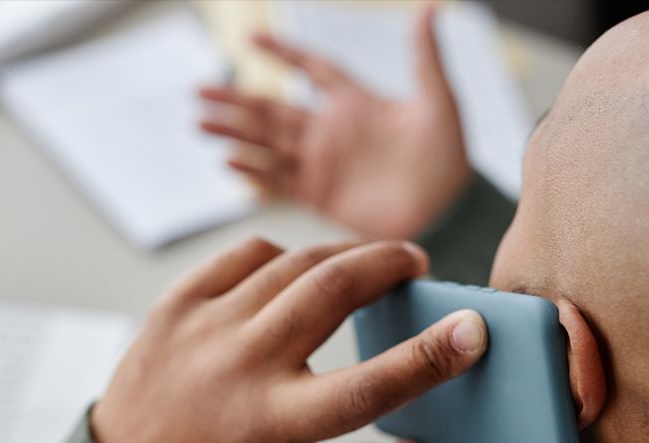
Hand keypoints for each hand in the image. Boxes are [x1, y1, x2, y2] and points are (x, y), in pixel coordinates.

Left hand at [92, 237, 487, 442]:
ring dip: (345, 253)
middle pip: (332, 291)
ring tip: (368, 262)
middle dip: (387, 263)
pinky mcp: (178, 300)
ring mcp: (205, 327)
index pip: (370, 387)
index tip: (472, 328)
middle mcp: (240, 367)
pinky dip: (285, 255)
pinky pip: (248, 253)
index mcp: (276, 423)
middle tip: (413, 263)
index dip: (429, 357)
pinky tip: (298, 273)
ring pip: (294, 263)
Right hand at [199, 7, 469, 239]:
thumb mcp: (440, 103)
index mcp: (354, 103)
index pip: (311, 68)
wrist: (448, 215)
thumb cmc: (449, 160)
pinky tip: (229, 160)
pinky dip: (254, 171)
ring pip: (267, 142)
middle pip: (273, 108)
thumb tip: (431, 8)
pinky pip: (279, 180)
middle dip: (236, 100)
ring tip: (200, 123)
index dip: (283, 54)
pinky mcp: (319, 195)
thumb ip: (426, 58)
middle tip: (199, 91)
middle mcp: (330, 131)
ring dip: (234, 132)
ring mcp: (321, 164)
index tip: (251, 40)